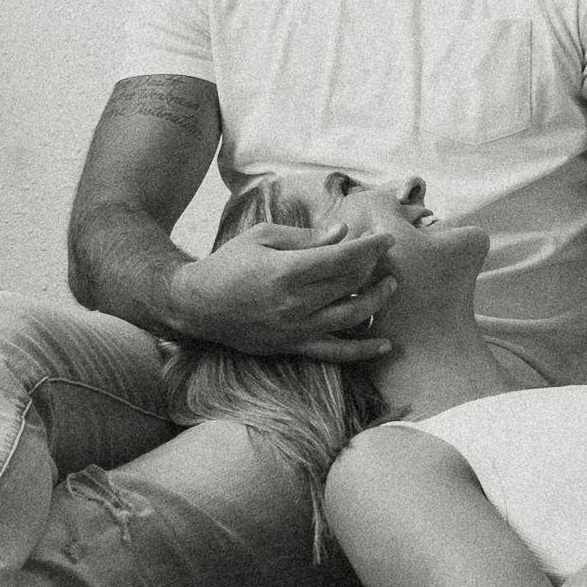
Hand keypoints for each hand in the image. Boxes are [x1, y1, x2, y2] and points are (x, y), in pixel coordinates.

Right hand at [171, 221, 398, 362]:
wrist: (197, 304)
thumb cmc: (230, 263)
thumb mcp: (263, 237)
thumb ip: (305, 237)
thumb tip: (342, 233)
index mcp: (287, 270)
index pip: (343, 257)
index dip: (370, 247)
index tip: (386, 238)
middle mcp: (295, 303)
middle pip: (351, 285)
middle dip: (374, 268)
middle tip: (383, 257)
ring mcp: (296, 329)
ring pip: (352, 317)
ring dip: (377, 301)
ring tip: (390, 287)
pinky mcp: (293, 347)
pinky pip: (336, 353)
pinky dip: (363, 351)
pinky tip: (385, 345)